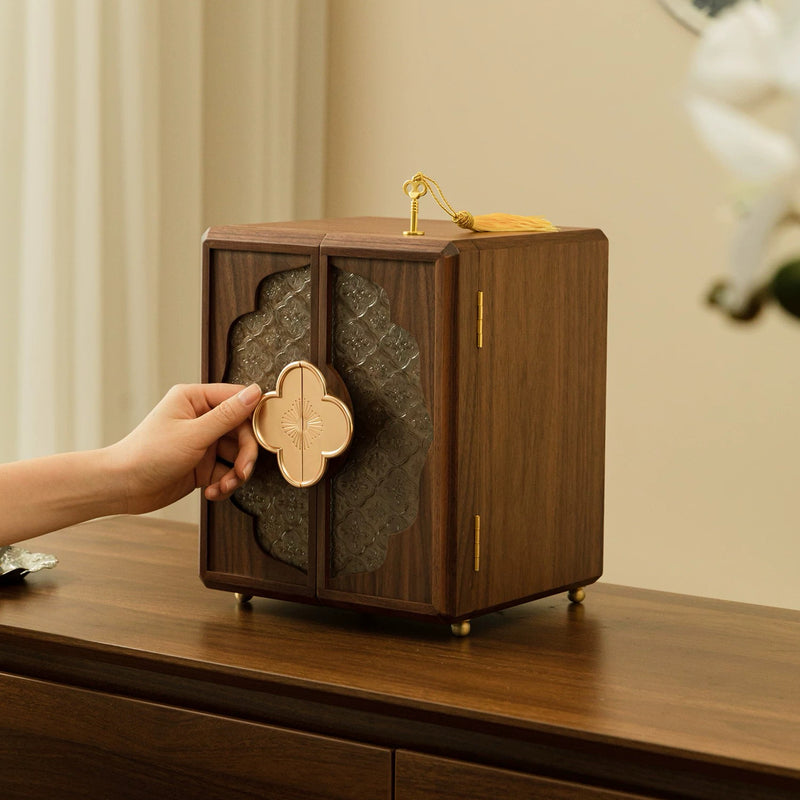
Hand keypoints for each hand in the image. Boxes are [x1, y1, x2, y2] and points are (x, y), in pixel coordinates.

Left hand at [109, 383, 261, 513]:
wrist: (122, 487)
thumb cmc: (148, 454)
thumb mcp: (194, 434)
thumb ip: (228, 415)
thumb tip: (255, 392)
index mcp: (194, 399)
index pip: (237, 399)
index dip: (254, 417)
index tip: (266, 435)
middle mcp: (200, 418)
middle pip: (241, 431)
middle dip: (245, 455)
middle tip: (242, 472)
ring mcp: (201, 442)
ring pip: (236, 454)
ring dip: (235, 474)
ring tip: (225, 486)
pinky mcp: (201, 465)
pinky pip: (225, 471)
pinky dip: (224, 484)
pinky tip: (213, 492)